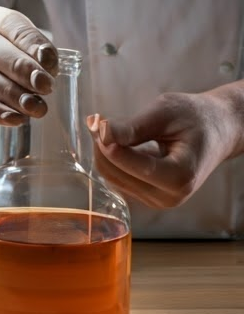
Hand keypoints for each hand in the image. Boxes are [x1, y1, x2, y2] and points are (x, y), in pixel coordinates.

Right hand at [0, 7, 57, 125]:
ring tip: (33, 106)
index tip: (50, 64)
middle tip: (45, 87)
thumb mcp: (23, 45)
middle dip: (20, 69)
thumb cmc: (7, 55)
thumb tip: (48, 74)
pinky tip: (14, 118)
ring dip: (8, 93)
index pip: (9, 23)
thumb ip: (38, 55)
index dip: (31, 43)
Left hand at [87, 87, 243, 208]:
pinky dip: (111, 158)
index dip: (108, 144)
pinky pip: (116, 178)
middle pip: (115, 173)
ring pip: (111, 176)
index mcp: (180, 177)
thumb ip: (133, 127)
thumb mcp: (166, 113)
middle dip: (101, 145)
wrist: (218, 130)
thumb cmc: (196, 118)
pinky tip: (117, 140)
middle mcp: (168, 197)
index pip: (131, 165)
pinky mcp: (146, 196)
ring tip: (108, 126)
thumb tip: (102, 132)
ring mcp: (156, 200)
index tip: (97, 121)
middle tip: (97, 119)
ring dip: (103, 151)